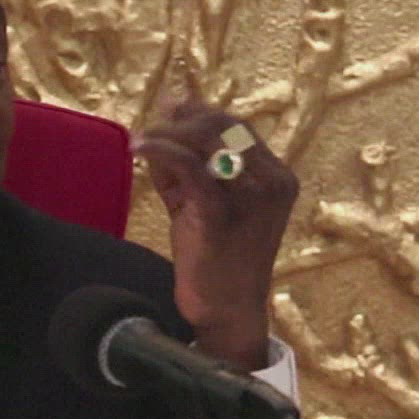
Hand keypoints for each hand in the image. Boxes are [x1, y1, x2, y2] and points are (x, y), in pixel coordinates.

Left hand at [133, 99, 297, 369]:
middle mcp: (273, 182)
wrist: (227, 310)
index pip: (239, 127)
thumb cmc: (216, 258)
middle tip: (152, 126)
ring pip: (207, 142)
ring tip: (141, 139)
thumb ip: (189, 165)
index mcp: (278, 177)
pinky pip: (190, 167)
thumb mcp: (205, 203)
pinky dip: (162, 150)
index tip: (170, 108)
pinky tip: (140, 148)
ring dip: (168, 134)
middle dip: (184, 120)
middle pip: (225, 127)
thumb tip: (165, 120)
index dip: (201, 112)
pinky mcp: (220, 214)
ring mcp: (251, 199)